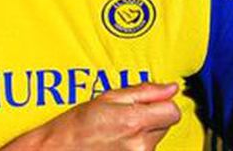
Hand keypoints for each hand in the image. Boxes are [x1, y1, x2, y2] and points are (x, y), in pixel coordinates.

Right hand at [0, 82, 181, 150]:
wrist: (59, 150)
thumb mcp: (108, 97)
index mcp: (135, 121)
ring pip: (155, 138)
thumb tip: (169, 88)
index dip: (163, 102)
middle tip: (126, 113)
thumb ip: (144, 91)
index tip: (152, 101)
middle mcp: (140, 145)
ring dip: (142, 131)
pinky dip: (135, 144)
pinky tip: (117, 140)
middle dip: (150, 116)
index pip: (173, 111)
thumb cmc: (76, 125)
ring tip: (117, 127)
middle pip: (165, 124)